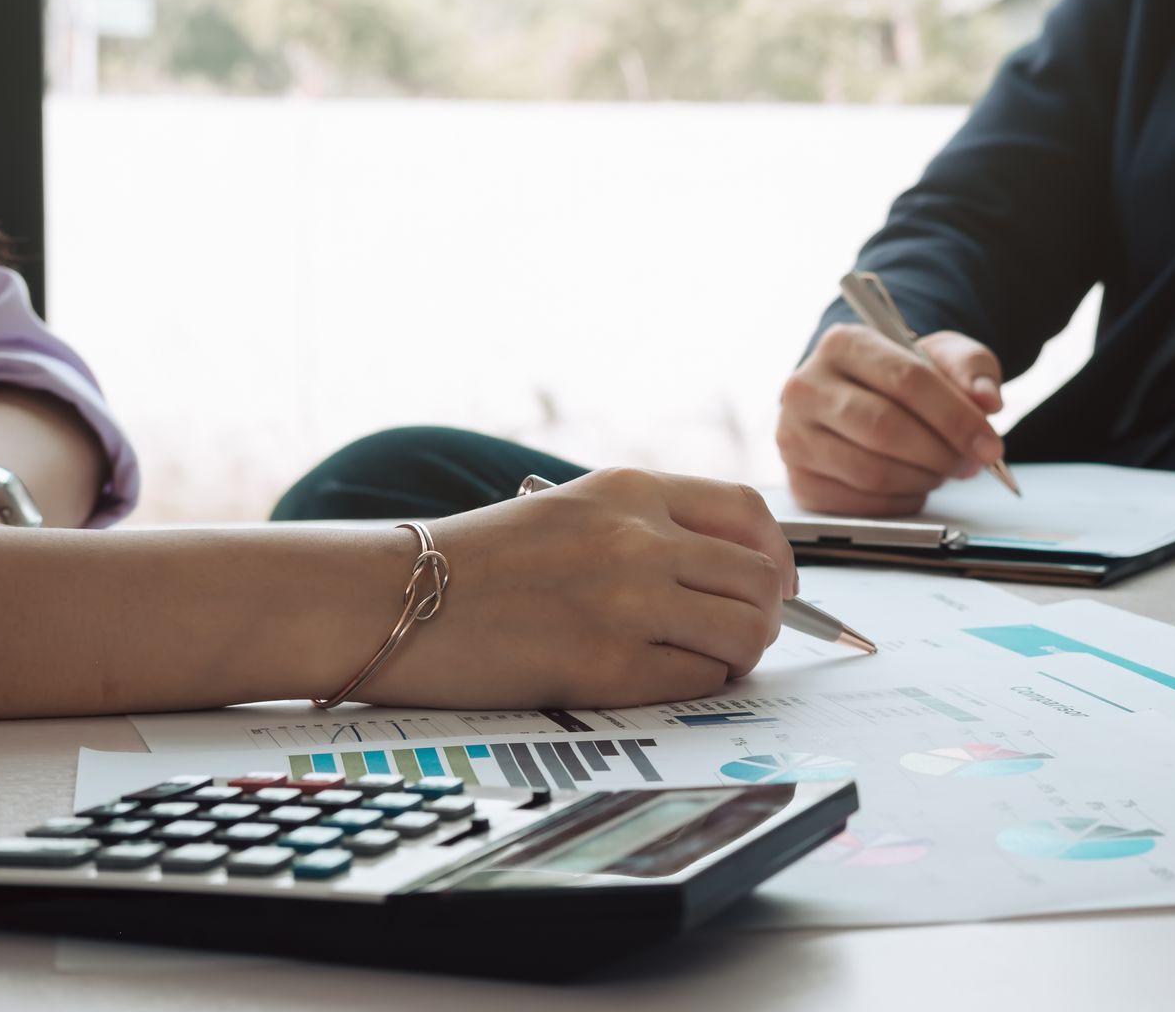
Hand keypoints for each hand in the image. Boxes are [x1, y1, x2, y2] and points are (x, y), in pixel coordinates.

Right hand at [361, 468, 793, 708]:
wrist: (394, 598)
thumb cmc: (477, 562)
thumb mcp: (572, 508)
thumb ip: (649, 524)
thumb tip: (732, 565)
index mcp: (631, 490)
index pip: (747, 512)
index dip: (777, 553)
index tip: (779, 580)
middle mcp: (639, 538)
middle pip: (759, 577)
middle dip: (766, 613)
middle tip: (743, 632)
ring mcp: (629, 602)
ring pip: (744, 632)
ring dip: (739, 652)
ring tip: (706, 658)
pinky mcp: (610, 667)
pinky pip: (700, 679)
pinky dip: (700, 684)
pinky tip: (665, 678)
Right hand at [777, 324, 1005, 515]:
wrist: (863, 397)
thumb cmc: (904, 377)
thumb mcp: (943, 356)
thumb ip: (971, 369)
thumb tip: (987, 401)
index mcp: (843, 343)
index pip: (906, 380)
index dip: (955, 418)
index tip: (990, 445)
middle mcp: (806, 387)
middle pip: (885, 429)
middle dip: (941, 453)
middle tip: (971, 463)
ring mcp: (795, 437)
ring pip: (872, 472)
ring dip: (923, 480)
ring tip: (943, 470)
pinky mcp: (799, 482)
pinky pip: (860, 505)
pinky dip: (901, 502)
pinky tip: (915, 485)